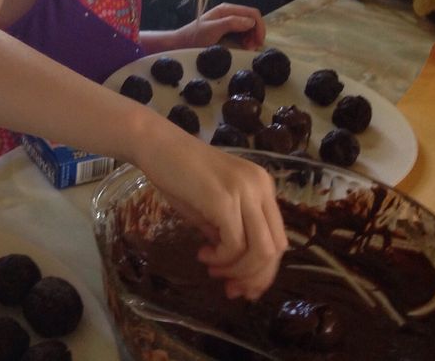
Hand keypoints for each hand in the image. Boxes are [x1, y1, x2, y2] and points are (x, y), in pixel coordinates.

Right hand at [134, 122, 286, 300]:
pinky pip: (234, 244)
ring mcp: (245, 192)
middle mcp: (261, 188)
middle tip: (230, 288)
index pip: (278, 238)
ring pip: (260, 251)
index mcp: (263, 187)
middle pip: (275, 248)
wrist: (156, 145)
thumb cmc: (179, 173)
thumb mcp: (212, 205)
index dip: (263, 270)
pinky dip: (221, 258)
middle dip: (254, 277)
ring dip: (236, 270)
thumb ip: (229, 231)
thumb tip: (236, 269)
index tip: (242, 286)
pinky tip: (202, 254)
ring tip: (212, 269)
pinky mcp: (224, 199)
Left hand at [181, 3, 265, 49]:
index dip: (259, 26)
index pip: (252, 13)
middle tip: (253, 48)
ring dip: (252, 37)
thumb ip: (231, 23)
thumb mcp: (213, 30)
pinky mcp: (226, 31)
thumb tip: (251, 21)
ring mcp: (228, 22)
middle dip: (256, 33)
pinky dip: (247, 40)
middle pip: (252, 20)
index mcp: (227, 10)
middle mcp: (229, 13)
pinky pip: (242, 33)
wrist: (180, 44)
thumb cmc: (195, 36)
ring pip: (249, 27)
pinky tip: (244, 47)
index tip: (259, 42)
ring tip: (248, 49)